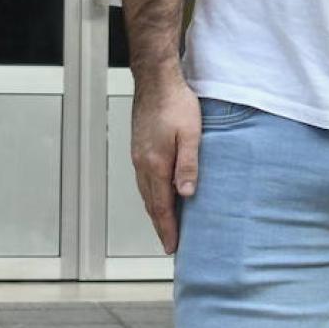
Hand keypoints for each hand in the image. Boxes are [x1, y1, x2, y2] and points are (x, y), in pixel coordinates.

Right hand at [130, 75, 201, 253]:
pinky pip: (144, 179)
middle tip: (169, 244)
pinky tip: (159, 194)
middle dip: (160, 225)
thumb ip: (188, 165)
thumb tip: (186, 195)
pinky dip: (151, 194)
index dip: (167, 229)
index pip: (160, 207)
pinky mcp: (139, 147)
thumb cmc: (175, 103)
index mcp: (155, 165)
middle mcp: (142, 164)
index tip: (172, 248)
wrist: (155, 79)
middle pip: (150, 203)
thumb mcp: (190, 134)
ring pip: (146, 192)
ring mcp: (138, 155)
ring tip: (165, 225)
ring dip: (155, 210)